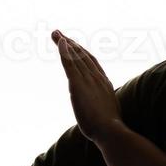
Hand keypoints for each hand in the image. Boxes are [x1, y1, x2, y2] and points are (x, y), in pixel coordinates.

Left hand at [52, 28, 122, 143]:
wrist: (110, 130)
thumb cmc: (109, 128)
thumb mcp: (107, 113)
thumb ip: (103, 107)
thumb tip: (103, 113)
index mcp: (104, 83)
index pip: (91, 62)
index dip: (82, 52)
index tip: (73, 45)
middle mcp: (96, 77)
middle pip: (82, 55)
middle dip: (70, 43)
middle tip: (59, 34)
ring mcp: (88, 80)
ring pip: (75, 56)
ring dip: (65, 43)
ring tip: (55, 34)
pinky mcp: (78, 84)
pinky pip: (70, 63)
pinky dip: (64, 51)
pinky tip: (60, 41)